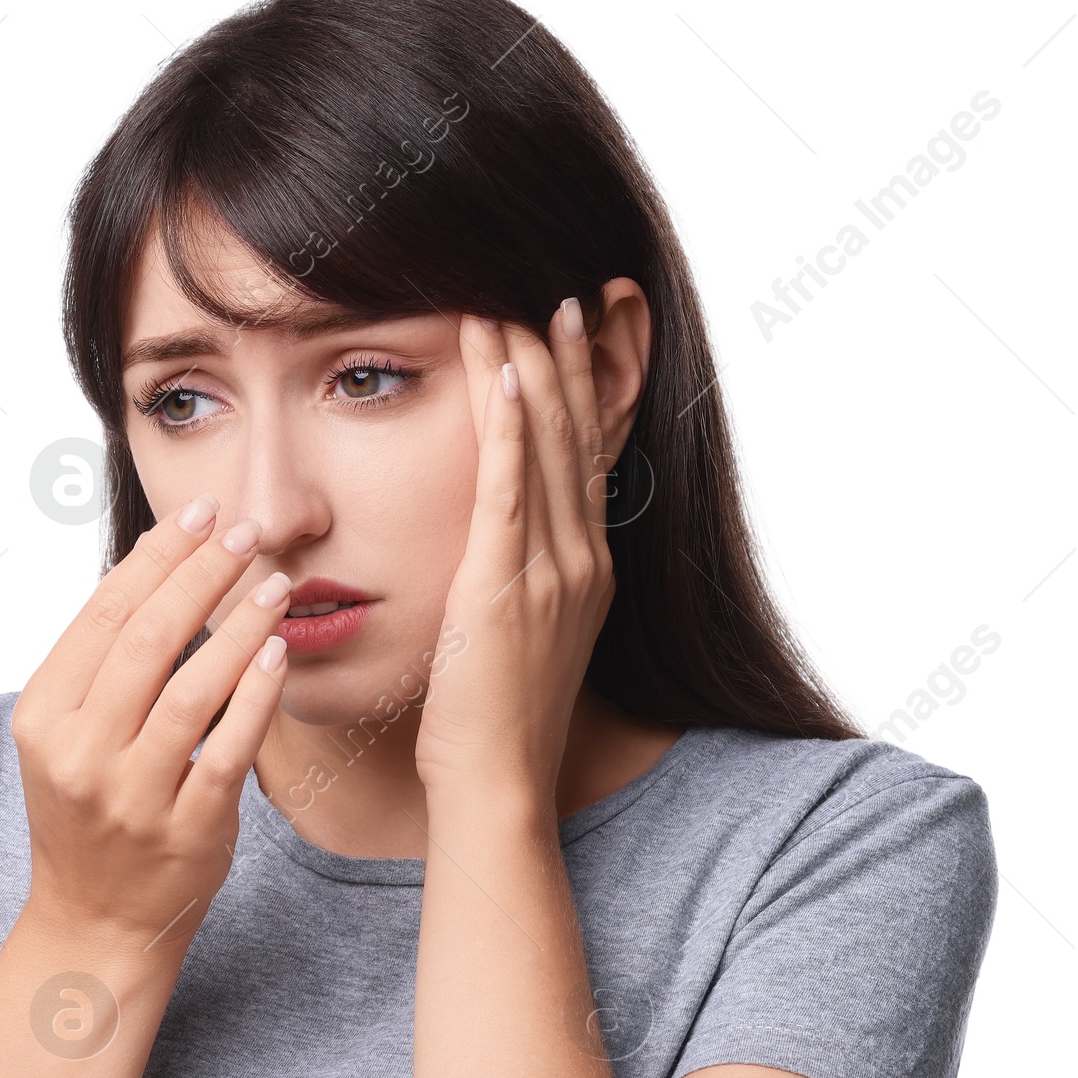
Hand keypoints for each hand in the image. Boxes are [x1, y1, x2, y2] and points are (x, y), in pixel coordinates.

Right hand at [11, 495, 290, 950]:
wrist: (95, 920)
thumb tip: (167, 565)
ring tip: (275, 585)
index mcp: (43, 717)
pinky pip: (227, 751)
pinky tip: (277, 654)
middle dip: (202, 575)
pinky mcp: (184, 831)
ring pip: (188, 691)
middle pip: (146, 640)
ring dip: (237, 627)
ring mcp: (131, 797)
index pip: (104, 615)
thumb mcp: (68, 735)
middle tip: (247, 532)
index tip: (201, 514)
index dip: (158, 556)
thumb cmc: (91, 813)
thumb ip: (105, 665)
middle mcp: (78, 754)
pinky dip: (255, 697)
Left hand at [413, 299, 626, 804]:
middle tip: (560, 293)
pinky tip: (497, 367)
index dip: (582, 393)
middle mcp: (582, 562)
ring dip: (530, 369)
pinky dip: (505, 422)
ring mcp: (552, 572)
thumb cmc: (491, 725)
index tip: (574, 334)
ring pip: (544, 447)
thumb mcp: (516, 642)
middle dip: (566, 362)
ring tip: (518, 302)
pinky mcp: (506, 586)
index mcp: (587, 572)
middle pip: (574, 439)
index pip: (585, 461)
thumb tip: (496, 554)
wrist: (496, 784)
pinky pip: (508, 485)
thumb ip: (516, 586)